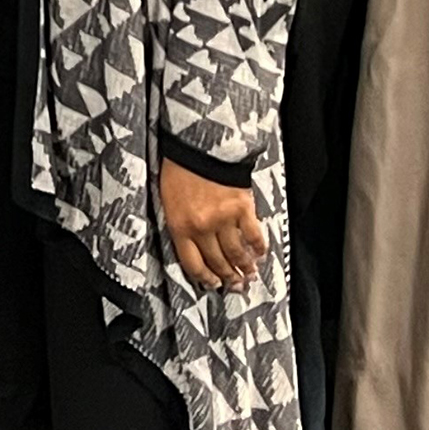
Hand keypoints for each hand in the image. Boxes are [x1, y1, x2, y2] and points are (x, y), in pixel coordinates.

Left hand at [160, 161, 267, 291]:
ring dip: (244, 267)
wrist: (198, 144)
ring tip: (250, 275)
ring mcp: (223, 219)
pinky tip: (260, 253)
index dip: (205, 279)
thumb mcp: (168, 200)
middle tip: (235, 285)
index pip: (193, 264)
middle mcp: (202, 228)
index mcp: (180, 227)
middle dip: (228, 277)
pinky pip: (253, 235)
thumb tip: (192, 243)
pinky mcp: (242, 208)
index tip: (212, 284)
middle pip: (217, 262)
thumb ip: (179, 224)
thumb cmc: (179, 168)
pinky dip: (258, 247)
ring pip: (236, 253)